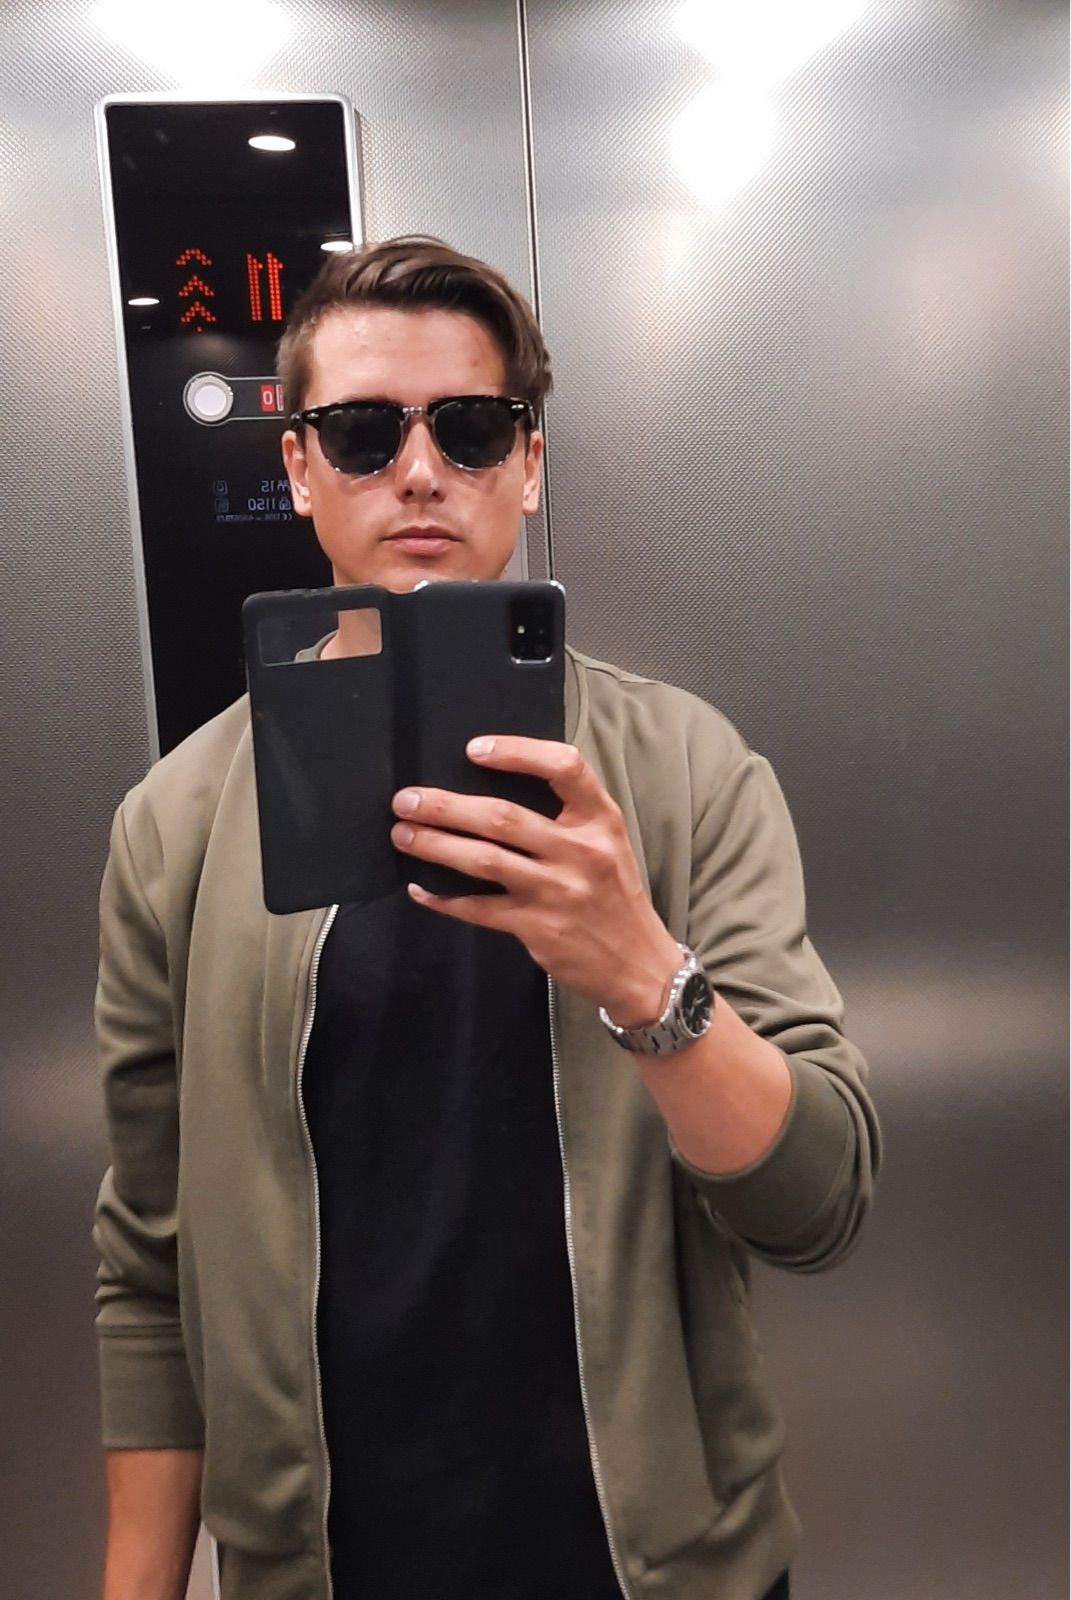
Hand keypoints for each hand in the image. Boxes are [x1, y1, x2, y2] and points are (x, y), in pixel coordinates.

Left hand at [390, 736, 681, 1024]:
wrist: (640, 964)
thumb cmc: (614, 894)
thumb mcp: (609, 842)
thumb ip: (568, 815)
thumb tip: (496, 786)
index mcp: (601, 820)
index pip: (565, 767)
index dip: (517, 752)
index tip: (474, 749)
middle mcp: (581, 852)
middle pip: (504, 818)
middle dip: (446, 806)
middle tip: (406, 800)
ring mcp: (558, 892)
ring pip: (484, 860)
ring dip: (436, 845)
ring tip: (402, 834)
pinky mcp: (538, 928)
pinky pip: (480, 909)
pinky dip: (445, 899)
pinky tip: (420, 889)